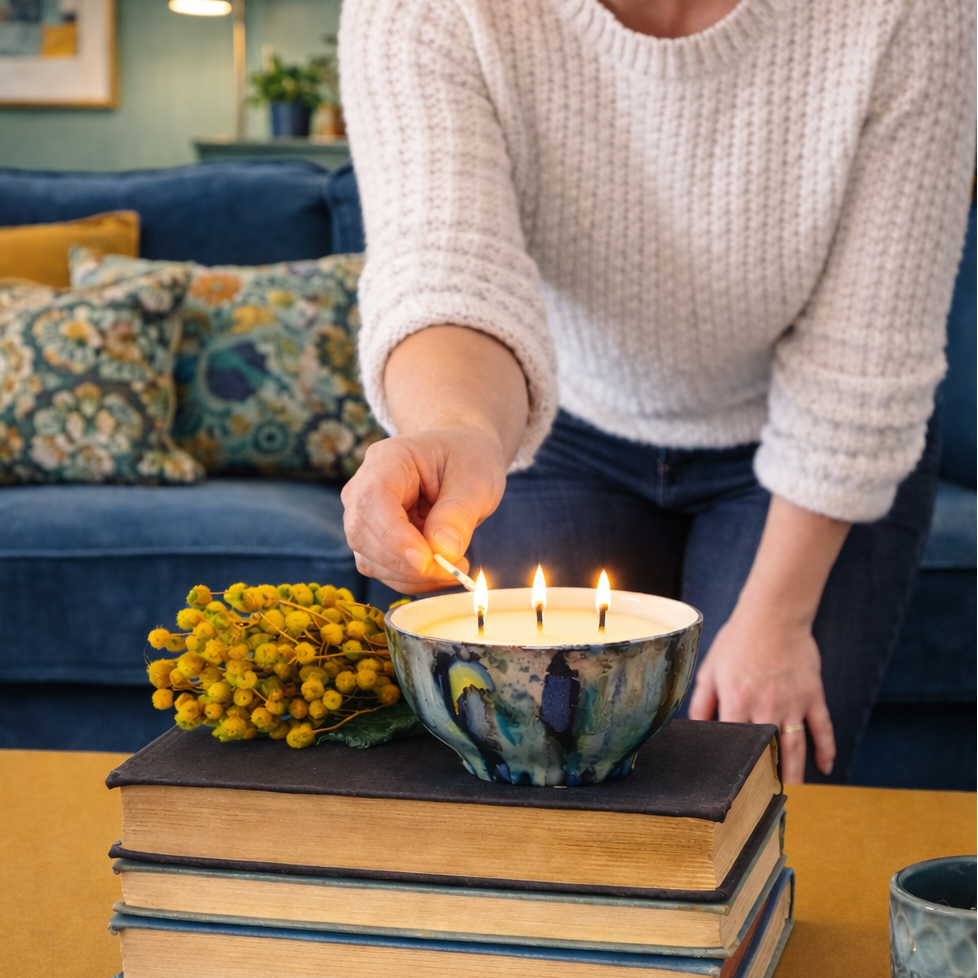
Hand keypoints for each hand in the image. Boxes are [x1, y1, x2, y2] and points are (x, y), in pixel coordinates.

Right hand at [341, 425, 507, 592]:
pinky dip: (414, 580)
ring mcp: (364, 516)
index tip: (425, 561)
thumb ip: (458, 514)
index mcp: (387, 460)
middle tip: (453, 569)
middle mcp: (364, 487)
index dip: (394, 536)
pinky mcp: (374, 540)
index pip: (373, 500)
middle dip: (406, 564)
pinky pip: (384, 570)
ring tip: (455, 567)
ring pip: (370, 560)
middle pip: (363, 535)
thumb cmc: (467, 459)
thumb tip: (443, 552)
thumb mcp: (475, 480)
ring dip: (413, 576)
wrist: (462, 458)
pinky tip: (442, 570)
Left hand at [687, 600, 835, 782]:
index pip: (735, 743)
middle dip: (766, 777)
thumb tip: (695, 729)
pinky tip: (825, 768)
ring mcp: (793, 703)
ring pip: (796, 748)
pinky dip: (826, 750)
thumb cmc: (737, 641)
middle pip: (768, 751)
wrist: (773, 615)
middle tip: (764, 799)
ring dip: (795, 773)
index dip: (734, 764)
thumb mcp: (711, 669)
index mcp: (737, 701)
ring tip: (792, 793)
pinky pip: (822, 728)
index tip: (733, 785)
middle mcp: (767, 707)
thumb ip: (701, 702)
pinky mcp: (813, 695)